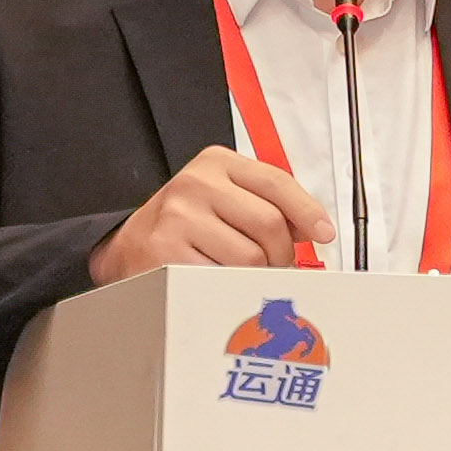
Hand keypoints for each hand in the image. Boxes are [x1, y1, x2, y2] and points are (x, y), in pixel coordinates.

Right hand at [89, 146, 330, 284]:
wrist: (127, 246)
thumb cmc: (186, 225)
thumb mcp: (225, 198)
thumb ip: (268, 204)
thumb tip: (314, 229)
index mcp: (216, 163)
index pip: (277, 182)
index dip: (308, 211)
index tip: (323, 233)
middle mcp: (196, 183)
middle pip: (270, 224)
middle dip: (281, 253)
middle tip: (271, 263)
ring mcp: (178, 217)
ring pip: (251, 257)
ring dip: (255, 274)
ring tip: (238, 271)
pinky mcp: (165, 252)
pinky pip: (222, 279)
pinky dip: (228, 287)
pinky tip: (215, 279)